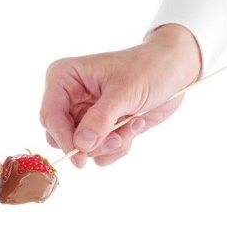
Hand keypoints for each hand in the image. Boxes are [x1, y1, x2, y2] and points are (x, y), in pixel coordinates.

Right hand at [40, 24, 200, 167]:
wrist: (175, 72)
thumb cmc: (149, 69)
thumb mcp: (125, 92)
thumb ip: (100, 119)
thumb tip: (80, 145)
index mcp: (65, 78)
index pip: (51, 116)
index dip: (63, 138)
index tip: (80, 156)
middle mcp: (69, 97)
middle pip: (60, 136)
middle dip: (90, 143)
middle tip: (117, 138)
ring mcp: (84, 114)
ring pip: (81, 148)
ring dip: (109, 144)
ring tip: (132, 125)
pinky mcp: (99, 128)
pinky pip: (98, 153)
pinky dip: (118, 147)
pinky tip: (135, 125)